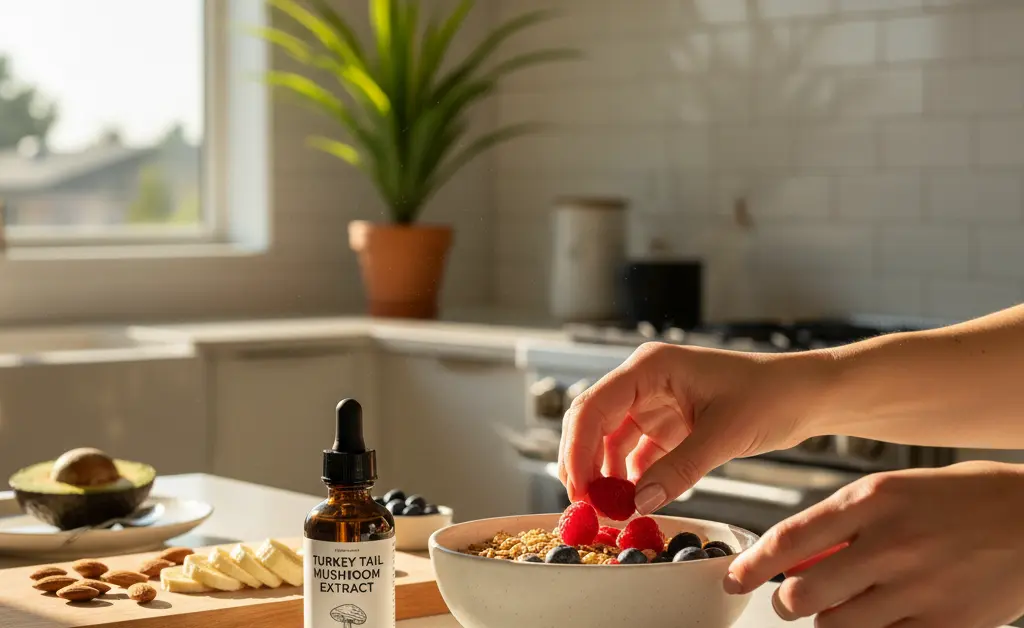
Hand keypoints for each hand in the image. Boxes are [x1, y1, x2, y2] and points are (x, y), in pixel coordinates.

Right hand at [557, 342, 829, 510]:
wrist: (809, 395)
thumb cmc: (773, 395)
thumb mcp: (726, 433)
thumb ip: (680, 469)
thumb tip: (639, 504)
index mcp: (650, 368)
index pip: (594, 407)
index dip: (578, 449)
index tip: (578, 490)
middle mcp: (645, 382)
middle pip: (593, 423)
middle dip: (584, 464)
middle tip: (585, 507)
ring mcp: (655, 403)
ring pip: (611, 441)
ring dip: (606, 475)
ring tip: (609, 511)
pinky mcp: (670, 425)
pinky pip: (637, 453)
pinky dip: (632, 478)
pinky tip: (634, 501)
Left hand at [727, 462, 1023, 627]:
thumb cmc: (963, 497)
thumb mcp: (895, 489)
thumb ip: (844, 520)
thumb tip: (798, 553)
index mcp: (871, 500)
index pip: (789, 539)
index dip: (751, 566)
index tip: (735, 579)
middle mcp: (890, 544)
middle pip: (803, 593)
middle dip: (786, 602)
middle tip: (790, 599)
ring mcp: (918, 587)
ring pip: (835, 626)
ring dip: (827, 622)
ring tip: (842, 608)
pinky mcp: (946, 624)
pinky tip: (882, 618)